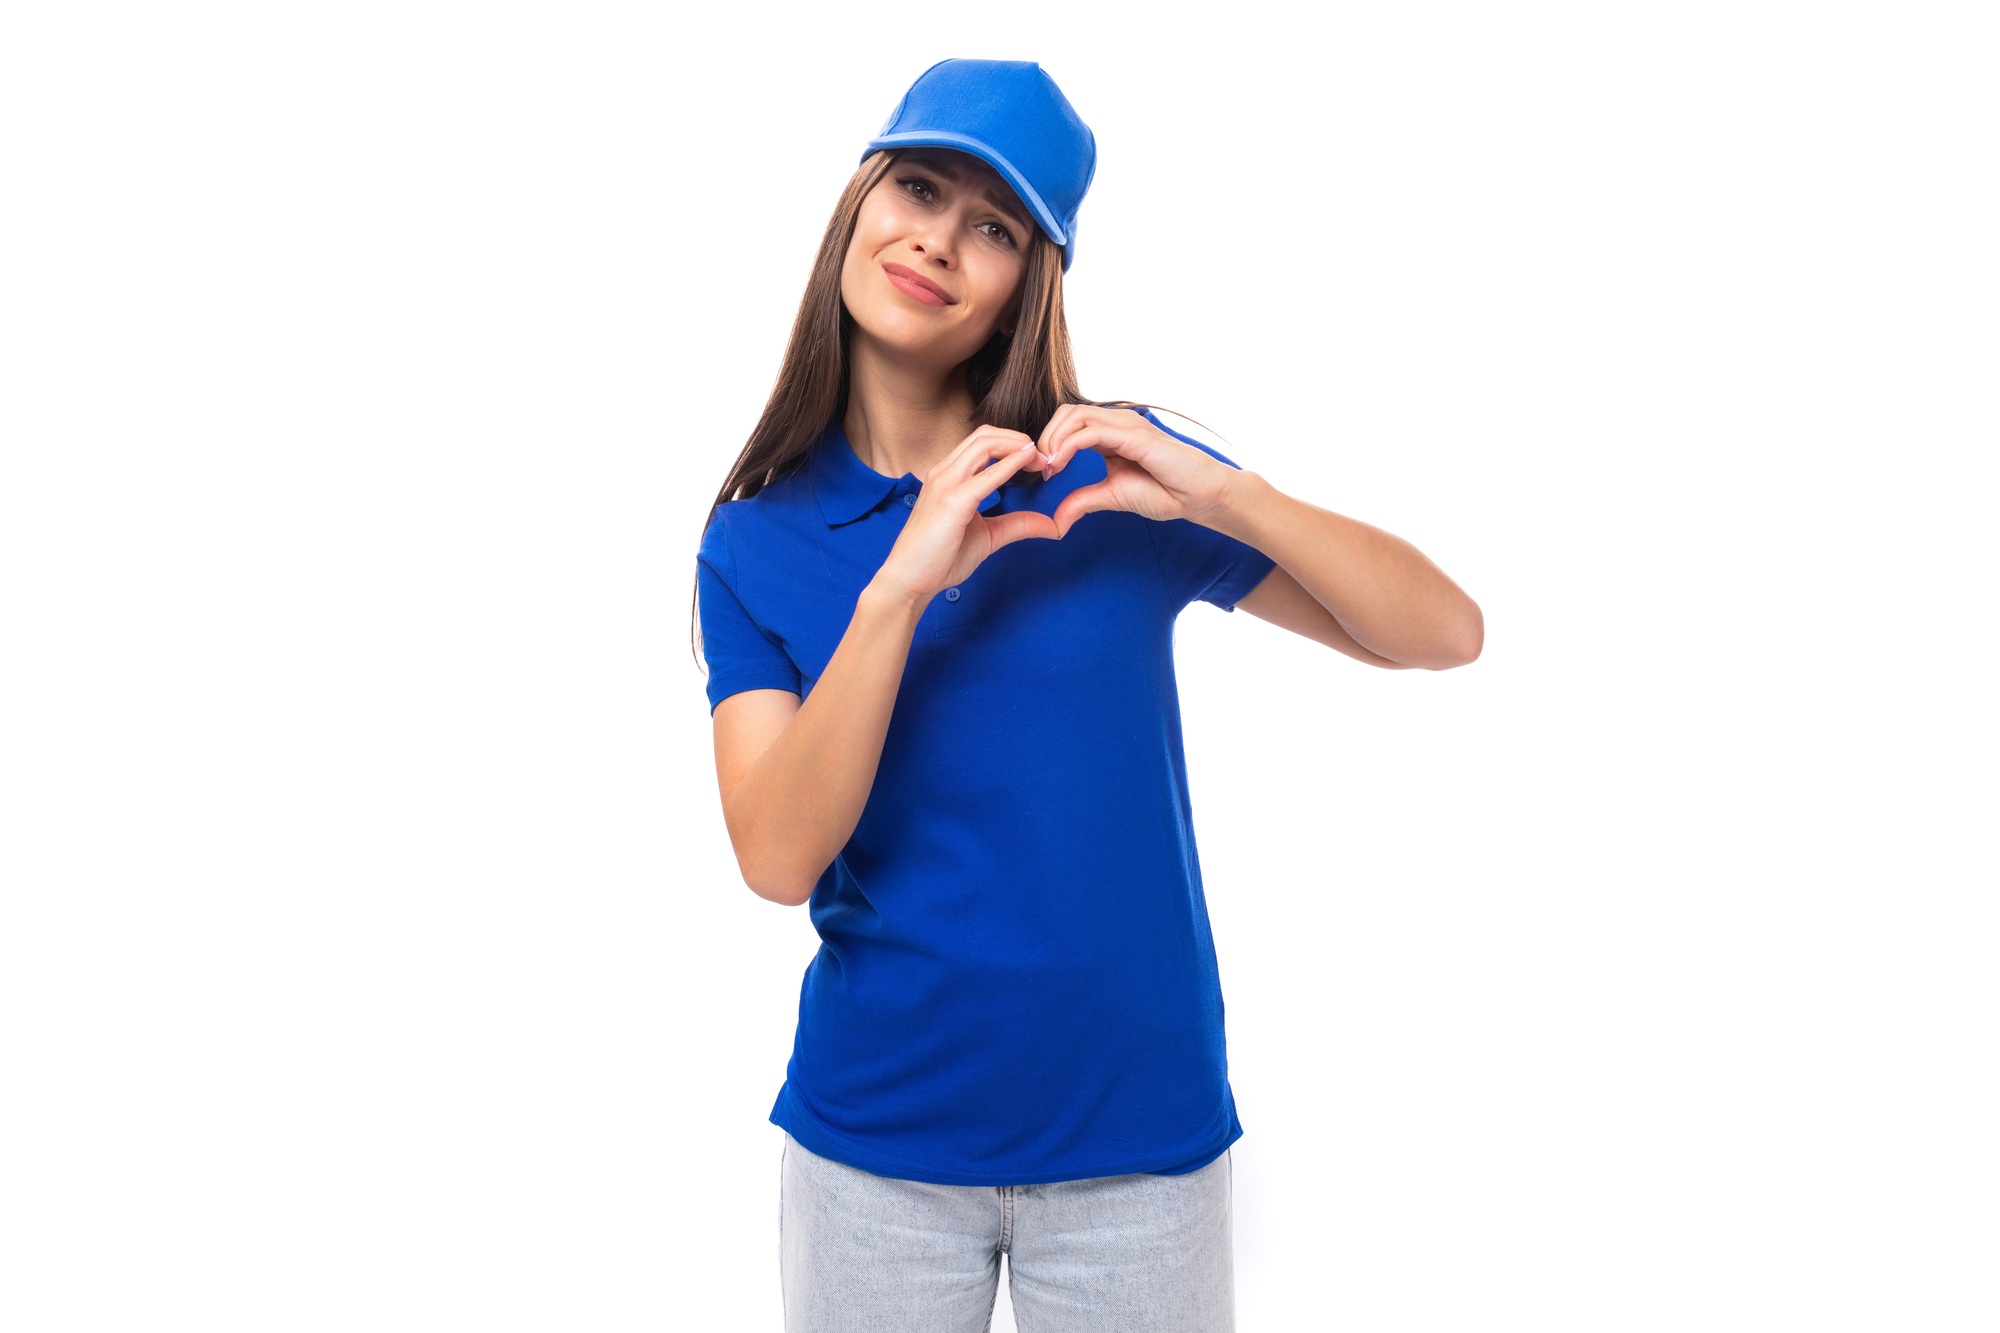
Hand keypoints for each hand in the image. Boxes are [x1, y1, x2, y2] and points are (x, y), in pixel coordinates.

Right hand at [872, 426, 1060, 606]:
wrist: (909, 581)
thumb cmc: (939, 559)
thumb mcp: (988, 536)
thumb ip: (1016, 525)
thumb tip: (1052, 525)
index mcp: (949, 476)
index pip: (983, 442)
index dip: (1014, 444)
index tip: (1038, 461)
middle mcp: (944, 472)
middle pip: (985, 434)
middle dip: (1019, 439)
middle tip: (1045, 458)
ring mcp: (945, 484)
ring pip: (984, 443)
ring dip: (1018, 445)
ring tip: (1040, 459)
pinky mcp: (952, 501)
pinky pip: (986, 474)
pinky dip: (1011, 464)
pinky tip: (1029, 462)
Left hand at [1037, 405, 1241, 538]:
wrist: (1198, 496)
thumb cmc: (1165, 492)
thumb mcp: (1112, 497)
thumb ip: (1083, 502)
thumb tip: (1057, 519)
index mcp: (1110, 434)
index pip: (1069, 422)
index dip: (1049, 442)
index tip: (1043, 471)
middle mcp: (1117, 424)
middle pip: (1067, 412)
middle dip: (1046, 436)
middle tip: (1040, 465)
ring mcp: (1126, 426)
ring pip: (1075, 415)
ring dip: (1053, 439)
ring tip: (1049, 465)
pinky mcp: (1134, 435)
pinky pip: (1091, 431)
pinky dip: (1068, 445)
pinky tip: (1060, 463)